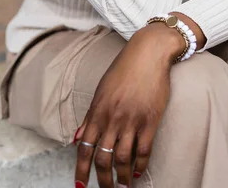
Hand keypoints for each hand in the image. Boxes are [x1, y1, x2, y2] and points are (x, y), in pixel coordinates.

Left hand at [74, 24, 183, 187]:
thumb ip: (90, 116)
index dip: (81, 169)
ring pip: (123, 159)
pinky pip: (143, 150)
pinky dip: (140, 165)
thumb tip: (77, 137)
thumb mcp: (102, 90)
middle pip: (103, 159)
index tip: (80, 184)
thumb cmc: (124, 69)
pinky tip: (137, 172)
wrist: (148, 53)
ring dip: (121, 178)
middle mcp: (112, 118)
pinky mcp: (150, 120)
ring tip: (122, 187)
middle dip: (103, 180)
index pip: (84, 147)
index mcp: (97, 111)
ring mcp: (131, 120)